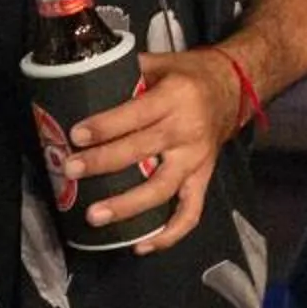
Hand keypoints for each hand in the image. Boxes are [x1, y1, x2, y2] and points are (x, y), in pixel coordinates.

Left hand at [63, 47, 241, 251]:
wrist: (235, 86)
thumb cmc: (190, 73)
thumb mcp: (162, 61)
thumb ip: (128, 70)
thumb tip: (84, 74)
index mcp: (175, 98)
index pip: (136, 115)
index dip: (105, 126)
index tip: (76, 135)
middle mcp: (186, 131)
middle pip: (141, 151)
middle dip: (103, 163)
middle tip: (71, 171)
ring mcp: (196, 159)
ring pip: (162, 189)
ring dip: (127, 206)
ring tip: (95, 215)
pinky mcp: (203, 178)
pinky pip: (190, 213)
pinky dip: (169, 234)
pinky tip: (141, 246)